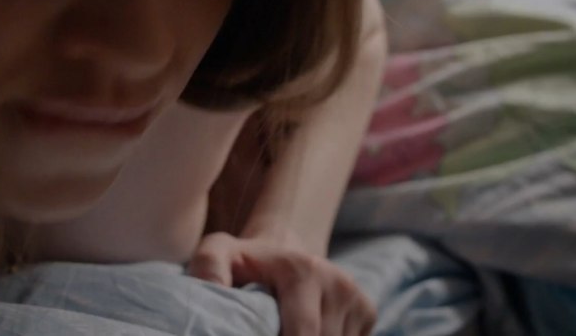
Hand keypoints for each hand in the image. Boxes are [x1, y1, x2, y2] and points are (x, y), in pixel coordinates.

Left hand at [187, 231, 374, 335]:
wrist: (284, 248)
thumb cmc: (244, 261)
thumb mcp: (218, 253)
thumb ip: (208, 269)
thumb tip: (213, 292)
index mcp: (303, 271)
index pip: (303, 333)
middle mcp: (338, 282)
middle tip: (272, 333)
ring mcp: (356, 297)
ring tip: (283, 330)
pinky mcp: (368, 311)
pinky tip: (308, 331)